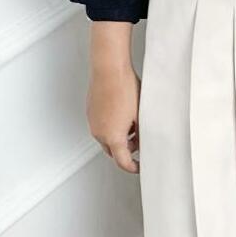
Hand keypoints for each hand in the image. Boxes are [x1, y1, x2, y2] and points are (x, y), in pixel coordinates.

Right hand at [87, 21, 139, 173]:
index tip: (140, 167)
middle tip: (140, 144)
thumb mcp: (141, 115)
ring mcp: (93, 122)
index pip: (123, 162)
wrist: (109, 69)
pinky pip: (101, 126)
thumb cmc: (125, 89)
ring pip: (106, 138)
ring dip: (119, 138)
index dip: (133, 168)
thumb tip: (144, 141)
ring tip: (133, 125)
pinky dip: (111, 127)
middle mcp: (99, 132)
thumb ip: (142, 133)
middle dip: (126, 151)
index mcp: (113, 137)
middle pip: (113, 152)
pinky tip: (123, 115)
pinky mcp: (91, 112)